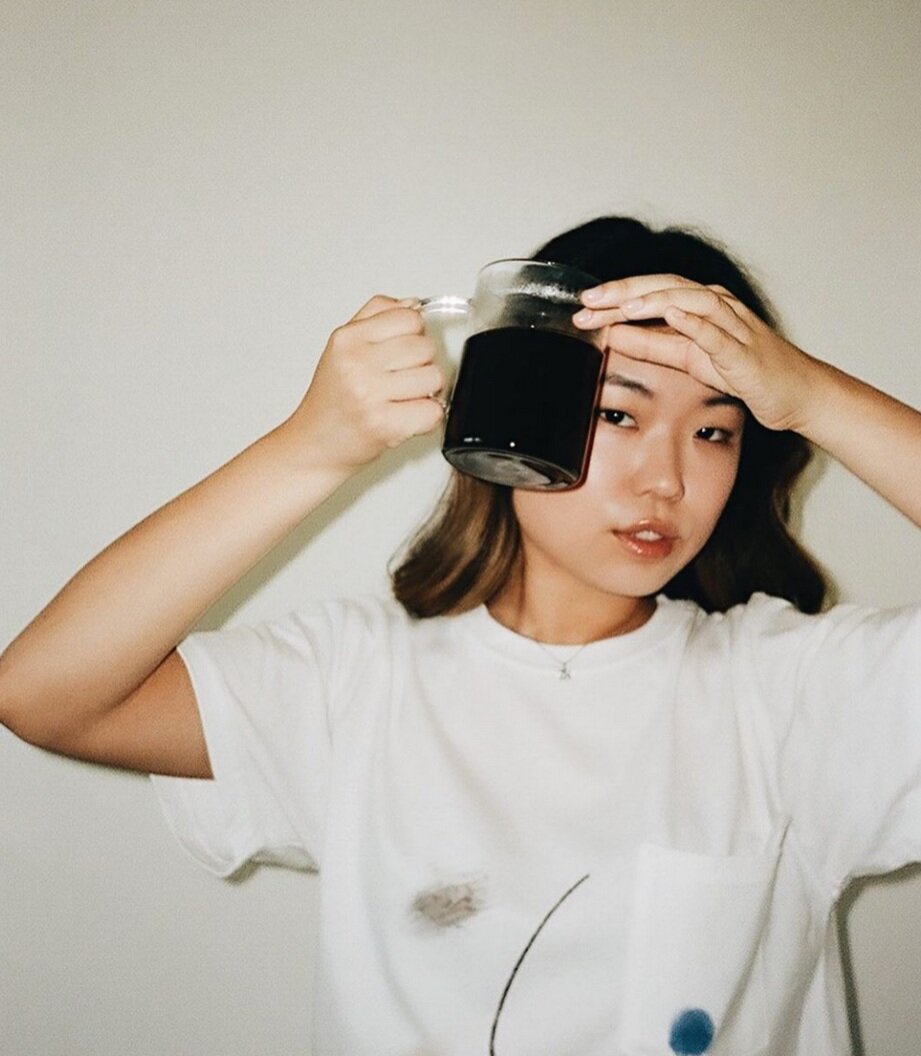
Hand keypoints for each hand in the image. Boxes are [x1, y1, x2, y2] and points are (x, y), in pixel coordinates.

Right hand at [286, 295, 445, 472]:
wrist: (313, 445)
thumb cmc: (331, 400)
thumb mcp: (342, 347)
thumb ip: (377, 317)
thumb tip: (412, 303)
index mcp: (348, 339)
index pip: (410, 317)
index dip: (414, 334)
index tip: (403, 350)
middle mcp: (356, 364)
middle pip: (425, 347)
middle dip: (421, 364)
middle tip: (401, 379)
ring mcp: (370, 395)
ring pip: (434, 378)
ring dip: (426, 391)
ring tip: (403, 398)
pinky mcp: (384, 426)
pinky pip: (432, 411)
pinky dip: (427, 416)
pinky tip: (407, 415)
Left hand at [572, 274, 819, 431]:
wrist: (795, 394)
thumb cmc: (745, 371)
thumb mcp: (688, 358)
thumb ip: (652, 345)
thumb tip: (612, 334)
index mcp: (699, 306)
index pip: (650, 293)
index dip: (615, 297)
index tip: (581, 305)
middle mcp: (716, 306)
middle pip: (665, 287)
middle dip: (624, 292)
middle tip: (588, 299)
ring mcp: (733, 324)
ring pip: (690, 300)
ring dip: (653, 300)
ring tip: (622, 305)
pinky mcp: (745, 350)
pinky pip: (718, 330)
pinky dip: (694, 320)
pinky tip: (672, 314)